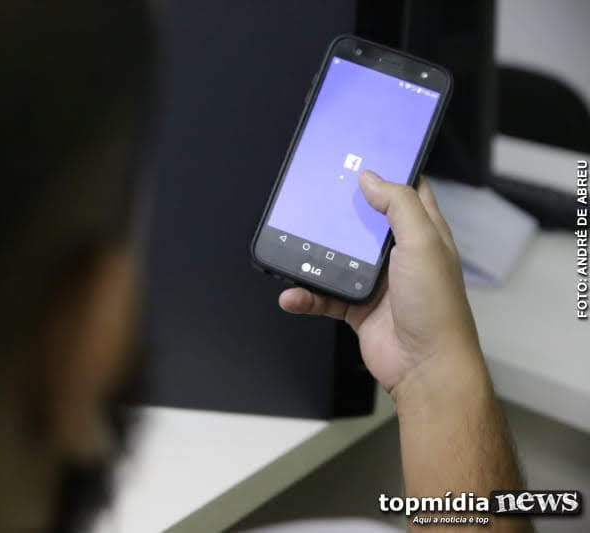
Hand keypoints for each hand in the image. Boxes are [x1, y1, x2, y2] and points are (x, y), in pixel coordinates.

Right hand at [279, 171, 482, 398]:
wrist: (425, 366)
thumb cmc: (435, 305)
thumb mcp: (422, 243)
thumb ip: (398, 206)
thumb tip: (370, 178)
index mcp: (422, 235)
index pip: (406, 194)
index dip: (387, 174)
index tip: (359, 159)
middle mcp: (399, 255)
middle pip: (363, 223)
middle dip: (339, 210)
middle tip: (314, 193)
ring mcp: (376, 282)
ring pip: (337, 259)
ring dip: (313, 255)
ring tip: (291, 245)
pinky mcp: (356, 308)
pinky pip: (323, 296)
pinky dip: (306, 295)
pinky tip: (292, 295)